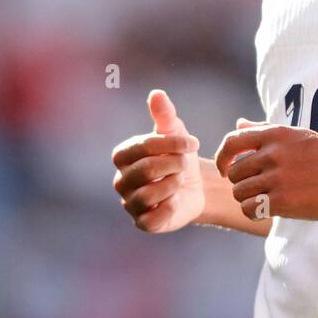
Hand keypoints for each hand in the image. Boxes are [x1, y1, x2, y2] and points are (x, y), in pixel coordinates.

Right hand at [112, 89, 204, 232]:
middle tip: (187, 163)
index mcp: (123, 156)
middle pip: (145, 170)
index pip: (142, 147)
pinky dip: (169, 208)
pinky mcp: (144, 223)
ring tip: (181, 179)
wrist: (195, 186)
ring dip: (172, 185)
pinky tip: (179, 199)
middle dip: (173, 164)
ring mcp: (130, 203)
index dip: (170, 143)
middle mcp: (121, 181)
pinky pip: (150, 220)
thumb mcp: (175, 133)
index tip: (194, 142)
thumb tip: (156, 93)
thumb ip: (164, 115)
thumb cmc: (179, 155)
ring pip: (146, 195)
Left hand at [213, 118, 317, 221]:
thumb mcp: (297, 135)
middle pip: (234, 172)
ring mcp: (278, 178)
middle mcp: (273, 154)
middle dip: (241, 182)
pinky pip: (249, 208)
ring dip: (247, 198)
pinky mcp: (283, 201)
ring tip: (264, 199)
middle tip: (258, 188)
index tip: (225, 168)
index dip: (222, 157)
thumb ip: (265, 129)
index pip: (232, 142)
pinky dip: (252, 212)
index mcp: (275, 134)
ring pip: (239, 192)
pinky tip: (266, 210)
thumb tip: (239, 123)